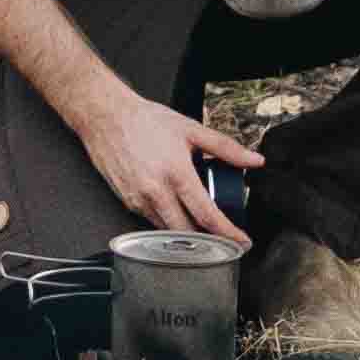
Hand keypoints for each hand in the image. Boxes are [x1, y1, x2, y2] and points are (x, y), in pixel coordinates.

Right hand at [79, 88, 265, 243]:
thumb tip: (254, 160)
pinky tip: (176, 211)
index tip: (242, 243)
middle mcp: (156, 191)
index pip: (207, 216)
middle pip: (187, 234)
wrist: (105, 116)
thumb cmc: (145, 120)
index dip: (228, 234)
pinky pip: (152, 223)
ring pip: (168, 232)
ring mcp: (139, 200)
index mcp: (177, 173)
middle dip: (209, 243)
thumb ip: (226, 148)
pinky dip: (167, 223)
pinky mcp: (127, 203)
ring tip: (203, 228)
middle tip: (226, 241)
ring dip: (187, 235)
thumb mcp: (191, 129)